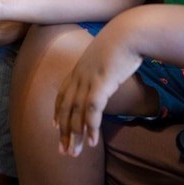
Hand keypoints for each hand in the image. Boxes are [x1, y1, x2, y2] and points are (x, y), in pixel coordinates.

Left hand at [53, 23, 143, 157]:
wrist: (130, 31)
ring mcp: (88, 80)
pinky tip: (92, 142)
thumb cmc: (123, 40)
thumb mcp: (106, 54)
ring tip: (75, 153)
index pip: (62, 94)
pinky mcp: (101, 83)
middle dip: (63, 132)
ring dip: (75, 136)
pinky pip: (92, 110)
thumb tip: (106, 74)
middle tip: (63, 151)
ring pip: (76, 113)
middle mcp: (79, 75)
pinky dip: (91, 127)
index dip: (57, 112)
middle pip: (66, 108)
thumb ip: (102, 66)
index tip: (54, 126)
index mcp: (79, 68)